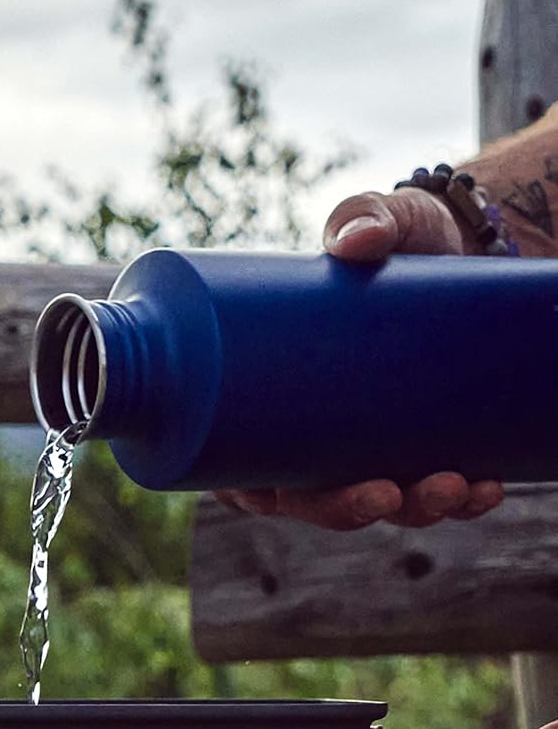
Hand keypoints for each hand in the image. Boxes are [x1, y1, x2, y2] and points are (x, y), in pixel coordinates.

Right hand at [211, 186, 503, 528]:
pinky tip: (485, 489)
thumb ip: (360, 218)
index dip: (257, 495)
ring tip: (454, 487)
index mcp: (268, 399)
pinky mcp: (420, 440)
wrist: (465, 240)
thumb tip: (356, 242)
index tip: (282, 495)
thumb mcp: (374, 220)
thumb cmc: (396, 235)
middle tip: (387, 492)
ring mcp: (368, 442)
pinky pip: (433, 487)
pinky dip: (461, 499)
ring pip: (377, 501)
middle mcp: (314, 432)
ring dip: (413, 510)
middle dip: (348, 509)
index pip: (244, 469)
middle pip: (311, 499)